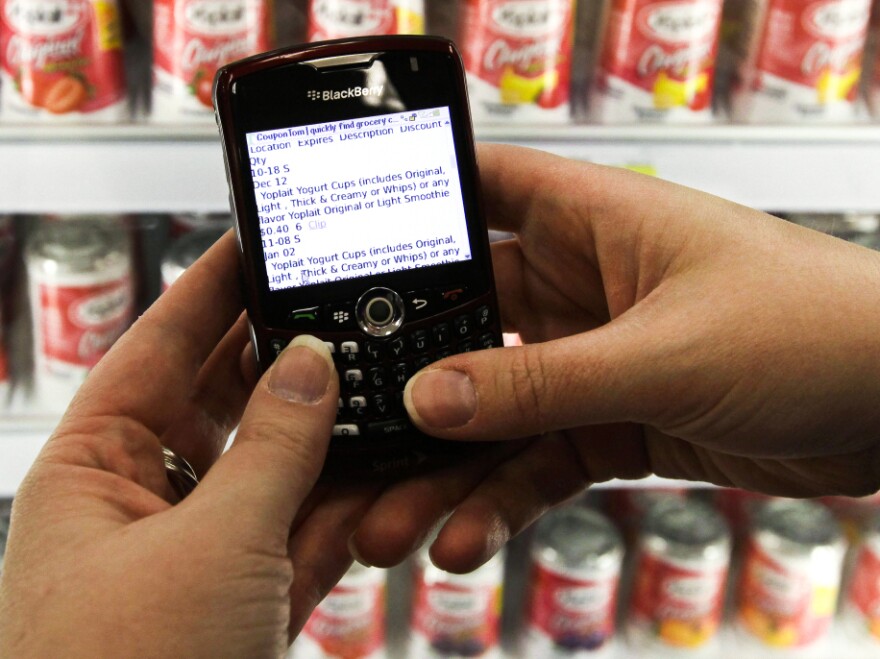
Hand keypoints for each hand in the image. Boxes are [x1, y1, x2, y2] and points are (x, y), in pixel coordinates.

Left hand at [0, 234, 376, 656]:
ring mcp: (197, 551)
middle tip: (344, 308)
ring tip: (380, 388)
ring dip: (328, 443)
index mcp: (94, 469)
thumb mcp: (210, 545)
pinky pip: (299, 533)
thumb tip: (312, 362)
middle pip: (224, 403)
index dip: (210, 289)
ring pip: (274, 470)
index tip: (259, 239)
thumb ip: (273, 446)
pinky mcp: (242, 599)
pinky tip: (385, 479)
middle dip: (285, 362)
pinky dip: (342, 511)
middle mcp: (142, 500)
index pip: (159, 347)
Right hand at [349, 143, 879, 573]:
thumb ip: (542, 382)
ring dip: (445, 470)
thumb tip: (432, 397)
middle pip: (466, 328)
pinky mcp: (615, 423)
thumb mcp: (663, 356)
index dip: (408, 212)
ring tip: (391, 524)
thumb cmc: (817, 328)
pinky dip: (503, 501)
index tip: (333, 251)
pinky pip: (539, 462)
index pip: (480, 191)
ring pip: (495, 412)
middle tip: (347, 439)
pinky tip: (466, 539)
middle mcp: (583, 287)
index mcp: (593, 224)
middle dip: (407, 389)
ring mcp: (594, 360)